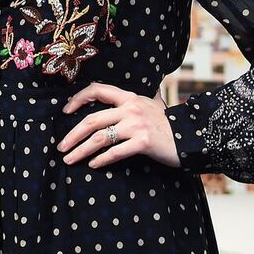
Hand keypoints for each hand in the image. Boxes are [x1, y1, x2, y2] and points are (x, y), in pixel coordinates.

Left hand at [58, 82, 177, 169]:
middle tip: (61, 147)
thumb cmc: (170, 124)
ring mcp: (136, 125)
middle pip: (92, 120)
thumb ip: (146, 97)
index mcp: (129, 97)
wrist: (192, 138)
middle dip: (73, 135)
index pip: (97, 90)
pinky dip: (102, 159)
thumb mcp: (155, 104)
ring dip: (81, 150)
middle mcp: (130, 108)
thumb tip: (151, 88)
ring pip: (100, 137)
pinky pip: (116, 152)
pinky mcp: (143, 142)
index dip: (78, 99)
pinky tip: (93, 164)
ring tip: (70, 159)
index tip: (66, 111)